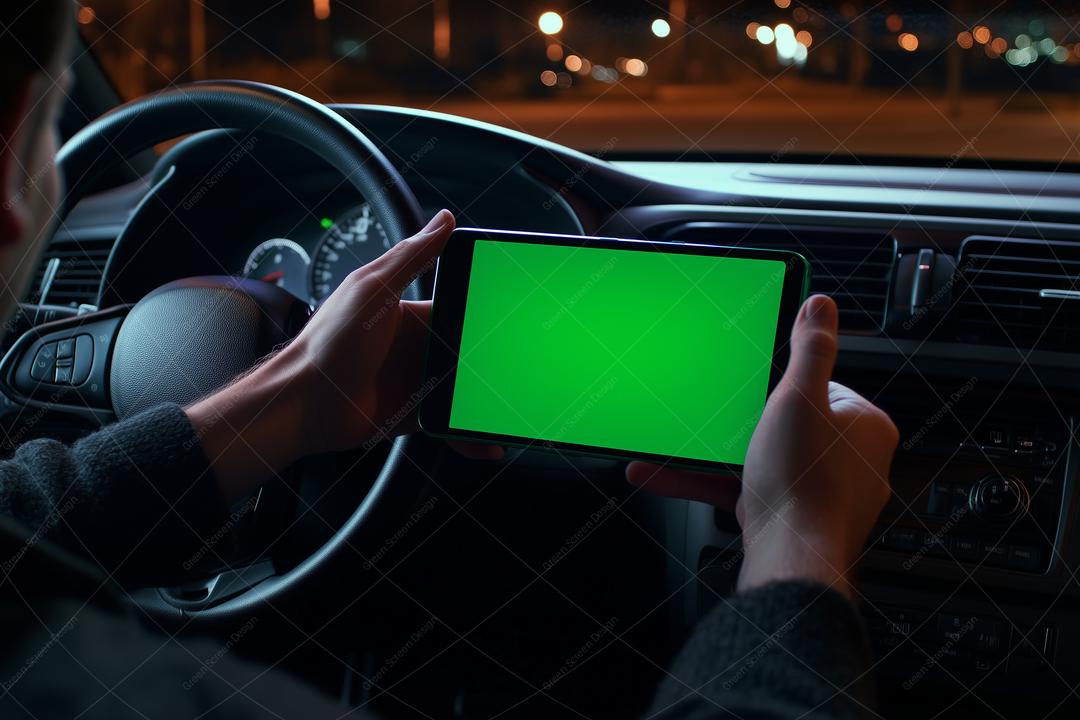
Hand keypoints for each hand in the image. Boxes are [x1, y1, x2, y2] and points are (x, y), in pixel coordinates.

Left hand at [187, 210, 499, 502]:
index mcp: (407, 312)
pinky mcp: (413, 415)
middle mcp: (415, 346)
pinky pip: (449, 422)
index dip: (484, 307)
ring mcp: (415, 382)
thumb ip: (410, 256)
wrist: (303, 404)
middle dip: (495, 358)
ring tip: (513, 407)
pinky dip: (468, 434)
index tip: (513, 313)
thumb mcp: (372, 288)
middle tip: (525, 368)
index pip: (457, 305)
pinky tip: (487, 442)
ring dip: (486, 398)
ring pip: (464, 388)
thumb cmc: (329, 342)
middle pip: (468, 349)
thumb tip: (444, 219)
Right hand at [626, 295, 897, 596]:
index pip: (821, 387)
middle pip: (786, 424)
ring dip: (713, 454)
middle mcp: (851, 462)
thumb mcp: (799, 397)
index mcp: (865, 426)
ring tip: (674, 444)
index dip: (781, 384)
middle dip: (737, 422)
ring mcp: (821, 494)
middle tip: (710, 413)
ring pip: (760, 459)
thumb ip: (811, 349)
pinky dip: (710, 482)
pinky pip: (746, 489)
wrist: (790, 560)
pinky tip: (668, 475)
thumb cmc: (805, 482)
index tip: (751, 382)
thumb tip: (821, 305)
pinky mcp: (789, 519)